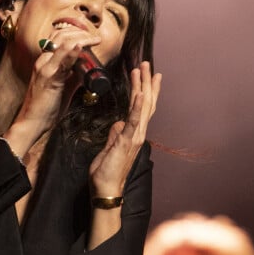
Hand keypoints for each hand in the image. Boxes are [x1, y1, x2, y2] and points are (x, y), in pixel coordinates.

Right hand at [5, 31, 100, 154]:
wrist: (32, 123)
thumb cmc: (46, 107)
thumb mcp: (62, 87)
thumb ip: (73, 77)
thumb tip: (87, 71)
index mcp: (44, 61)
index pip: (57, 37)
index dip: (75, 32)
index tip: (90, 36)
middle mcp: (43, 61)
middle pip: (61, 35)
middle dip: (81, 32)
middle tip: (96, 38)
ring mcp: (45, 68)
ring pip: (62, 43)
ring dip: (81, 38)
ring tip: (95, 40)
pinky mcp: (50, 78)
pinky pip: (62, 61)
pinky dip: (73, 52)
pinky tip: (82, 47)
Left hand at [89, 61, 161, 196]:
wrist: (105, 190)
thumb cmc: (106, 172)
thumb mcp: (109, 148)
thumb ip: (115, 135)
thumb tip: (118, 123)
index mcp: (133, 133)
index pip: (142, 108)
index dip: (146, 90)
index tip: (147, 75)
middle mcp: (139, 133)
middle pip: (146, 103)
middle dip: (147, 82)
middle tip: (146, 63)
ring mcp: (135, 137)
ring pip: (142, 107)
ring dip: (143, 86)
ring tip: (142, 69)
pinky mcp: (127, 141)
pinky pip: (134, 121)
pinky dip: (137, 106)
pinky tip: (140, 93)